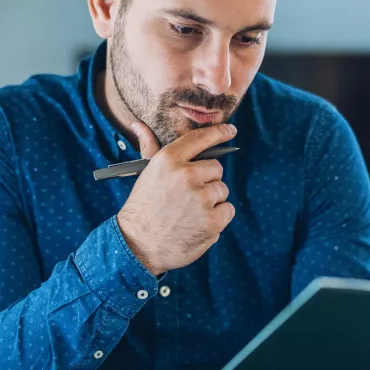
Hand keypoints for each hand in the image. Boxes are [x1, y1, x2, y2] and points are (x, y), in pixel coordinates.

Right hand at [117, 121, 235, 275]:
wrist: (138, 246)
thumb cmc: (142, 208)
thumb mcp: (145, 174)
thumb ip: (149, 147)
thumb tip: (138, 123)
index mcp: (169, 160)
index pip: (201, 139)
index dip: (219, 132)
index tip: (231, 130)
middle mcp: (187, 175)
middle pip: (216, 169)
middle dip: (207, 181)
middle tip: (189, 196)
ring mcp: (201, 198)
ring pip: (222, 190)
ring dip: (212, 201)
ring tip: (191, 212)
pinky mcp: (212, 220)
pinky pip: (228, 210)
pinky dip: (218, 218)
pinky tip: (199, 223)